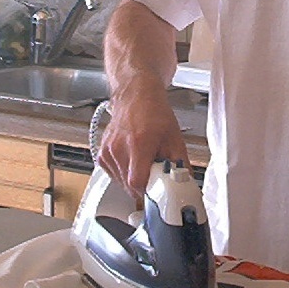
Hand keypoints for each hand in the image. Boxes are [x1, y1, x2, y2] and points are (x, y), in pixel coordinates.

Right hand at [96, 73, 188, 194]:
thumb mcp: (174, 138)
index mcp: (139, 143)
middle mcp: (120, 148)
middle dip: (144, 186)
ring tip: (143, 162)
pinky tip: (132, 160)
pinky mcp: (102, 153)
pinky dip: (124, 174)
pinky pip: (113, 175)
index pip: (137, 183)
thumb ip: (180, 163)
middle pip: (129, 186)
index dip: (149, 191)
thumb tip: (186, 183)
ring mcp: (108, 151)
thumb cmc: (154, 113)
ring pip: (120, 183)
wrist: (136, 96)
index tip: (158, 191)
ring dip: (133, 181)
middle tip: (154, 174)